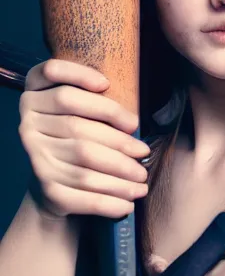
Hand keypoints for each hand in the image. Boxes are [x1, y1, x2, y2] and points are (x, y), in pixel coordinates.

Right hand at [18, 58, 150, 219]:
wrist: (53, 187)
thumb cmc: (79, 139)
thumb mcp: (83, 115)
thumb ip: (98, 105)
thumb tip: (136, 123)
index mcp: (37, 96)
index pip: (50, 73)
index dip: (77, 74)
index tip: (106, 83)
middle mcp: (28, 123)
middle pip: (77, 124)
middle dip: (118, 137)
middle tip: (144, 151)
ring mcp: (34, 154)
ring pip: (84, 158)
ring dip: (121, 170)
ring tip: (142, 178)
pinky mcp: (43, 185)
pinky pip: (81, 193)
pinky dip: (109, 200)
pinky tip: (129, 202)